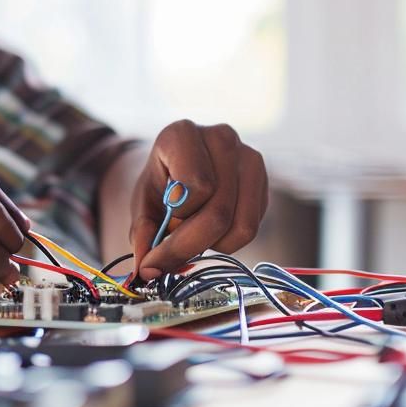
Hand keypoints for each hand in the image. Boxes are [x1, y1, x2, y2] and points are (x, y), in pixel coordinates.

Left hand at [129, 120, 267, 279]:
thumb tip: (145, 272)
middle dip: (191, 244)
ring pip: (241, 224)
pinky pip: (253, 227)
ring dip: (212, 244)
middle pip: (219, 211)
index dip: (180, 214)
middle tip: (167, 260)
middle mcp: (221, 137)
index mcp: (182, 134)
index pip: (196, 184)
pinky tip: (211, 230)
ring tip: (191, 235)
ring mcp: (248, 157)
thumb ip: (142, 235)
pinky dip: (228, 241)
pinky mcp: (263, 180)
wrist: (179, 171)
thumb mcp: (142, 206)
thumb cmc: (160, 186)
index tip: (164, 225)